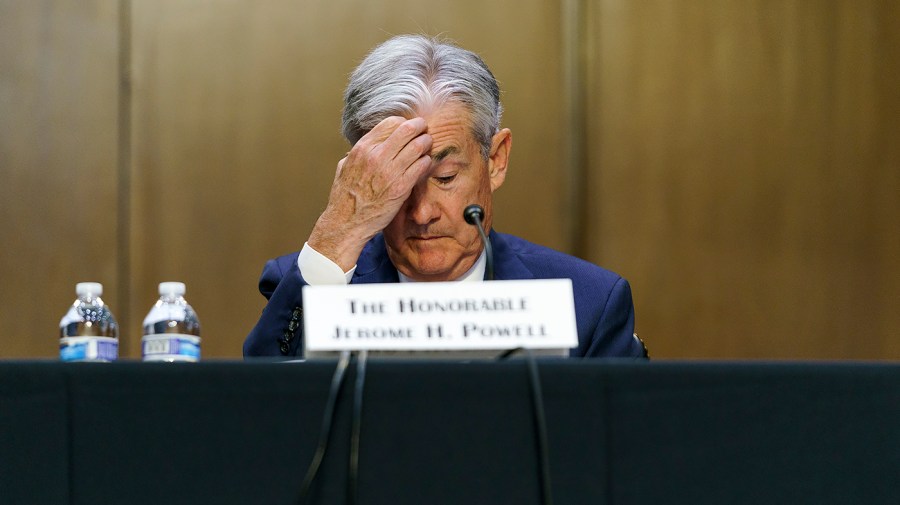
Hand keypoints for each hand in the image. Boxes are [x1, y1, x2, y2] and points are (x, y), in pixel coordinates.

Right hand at [308, 116, 432, 270]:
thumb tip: (368, 144)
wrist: (347, 222)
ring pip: (418, 146)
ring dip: (426, 144)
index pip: (391, 122)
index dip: (404, 124)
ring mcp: (389, 171)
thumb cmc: (345, 196)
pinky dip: (426, 162)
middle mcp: (376, 156)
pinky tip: (425, 164)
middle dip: (420, 128)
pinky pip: (422, 166)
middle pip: (408, 129)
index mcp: (362, 148)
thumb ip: (358, 152)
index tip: (408, 130)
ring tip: (427, 147)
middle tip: (424, 132)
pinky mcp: (401, 187)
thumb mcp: (345, 166)